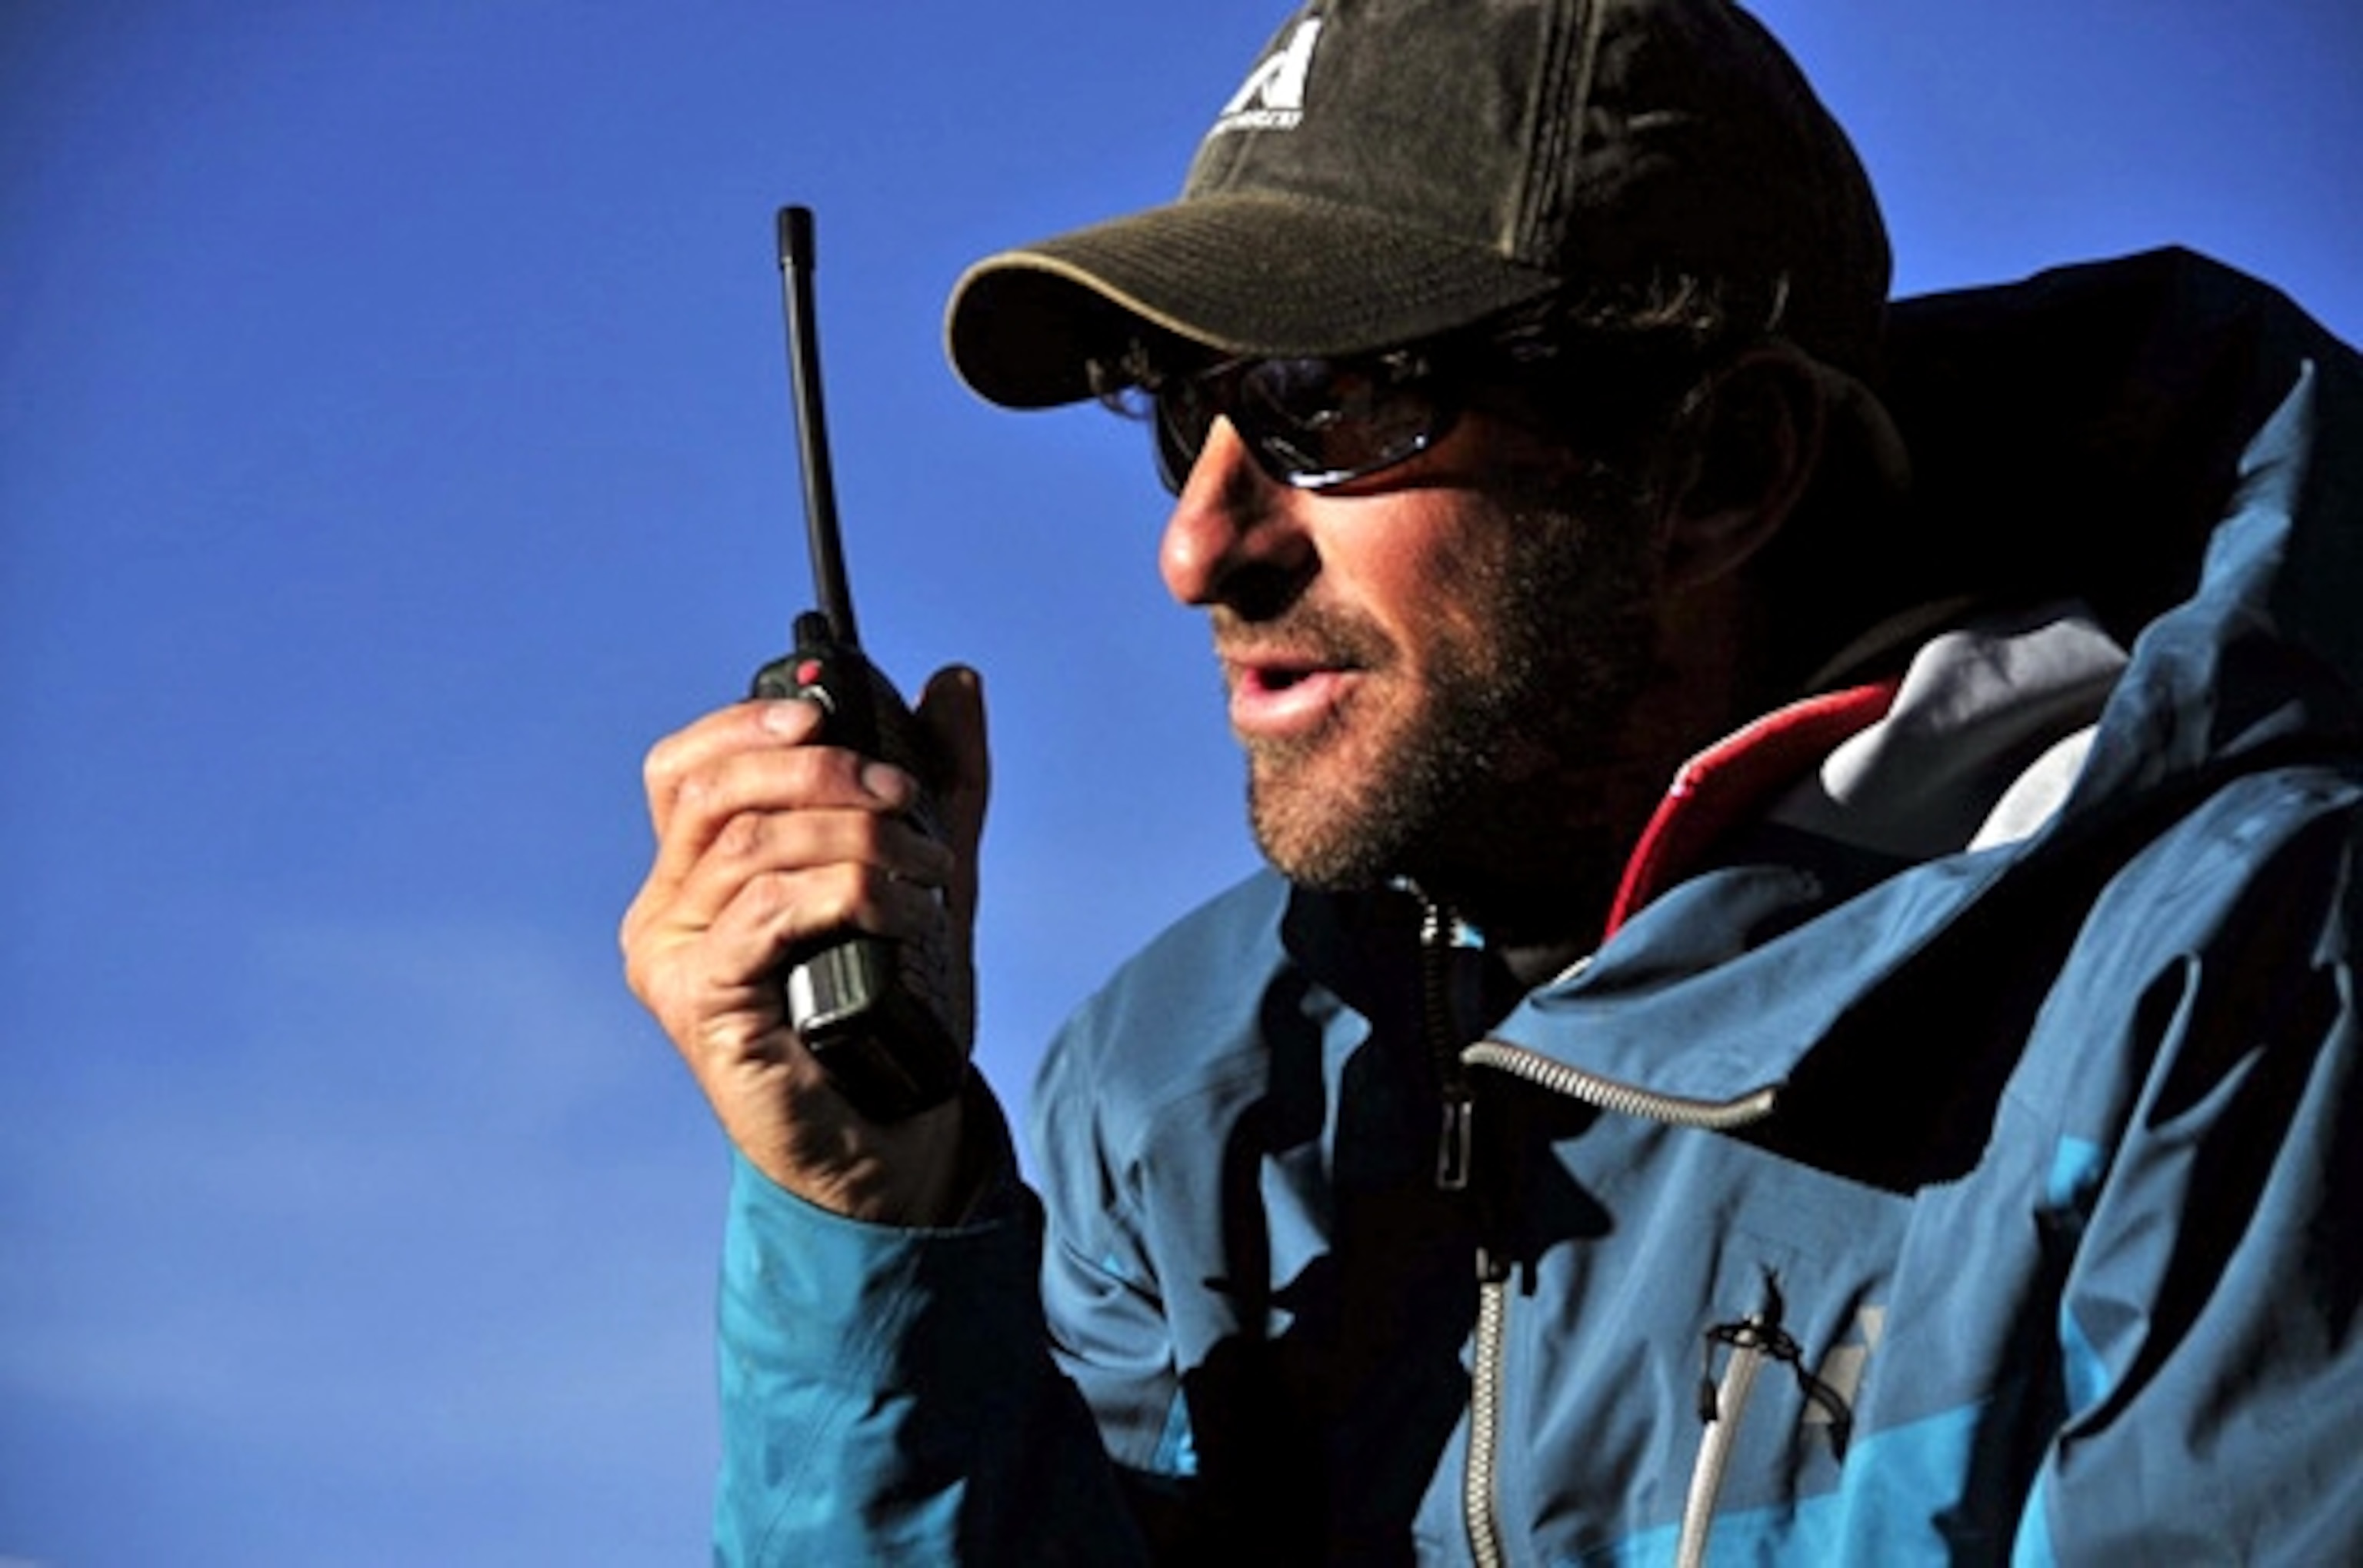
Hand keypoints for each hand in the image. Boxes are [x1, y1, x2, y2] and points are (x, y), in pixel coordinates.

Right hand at [621, 666, 989, 1223]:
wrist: (888, 1136)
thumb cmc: (889, 1009)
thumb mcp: (926, 872)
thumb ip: (940, 780)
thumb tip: (954, 680)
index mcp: (696, 874)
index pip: (686, 768)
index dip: (746, 724)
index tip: (824, 712)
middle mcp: (665, 911)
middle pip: (715, 792)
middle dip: (821, 772)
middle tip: (905, 797)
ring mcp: (673, 960)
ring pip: (750, 846)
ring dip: (855, 836)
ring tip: (927, 864)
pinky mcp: (699, 1004)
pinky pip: (767, 913)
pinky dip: (845, 891)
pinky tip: (898, 909)